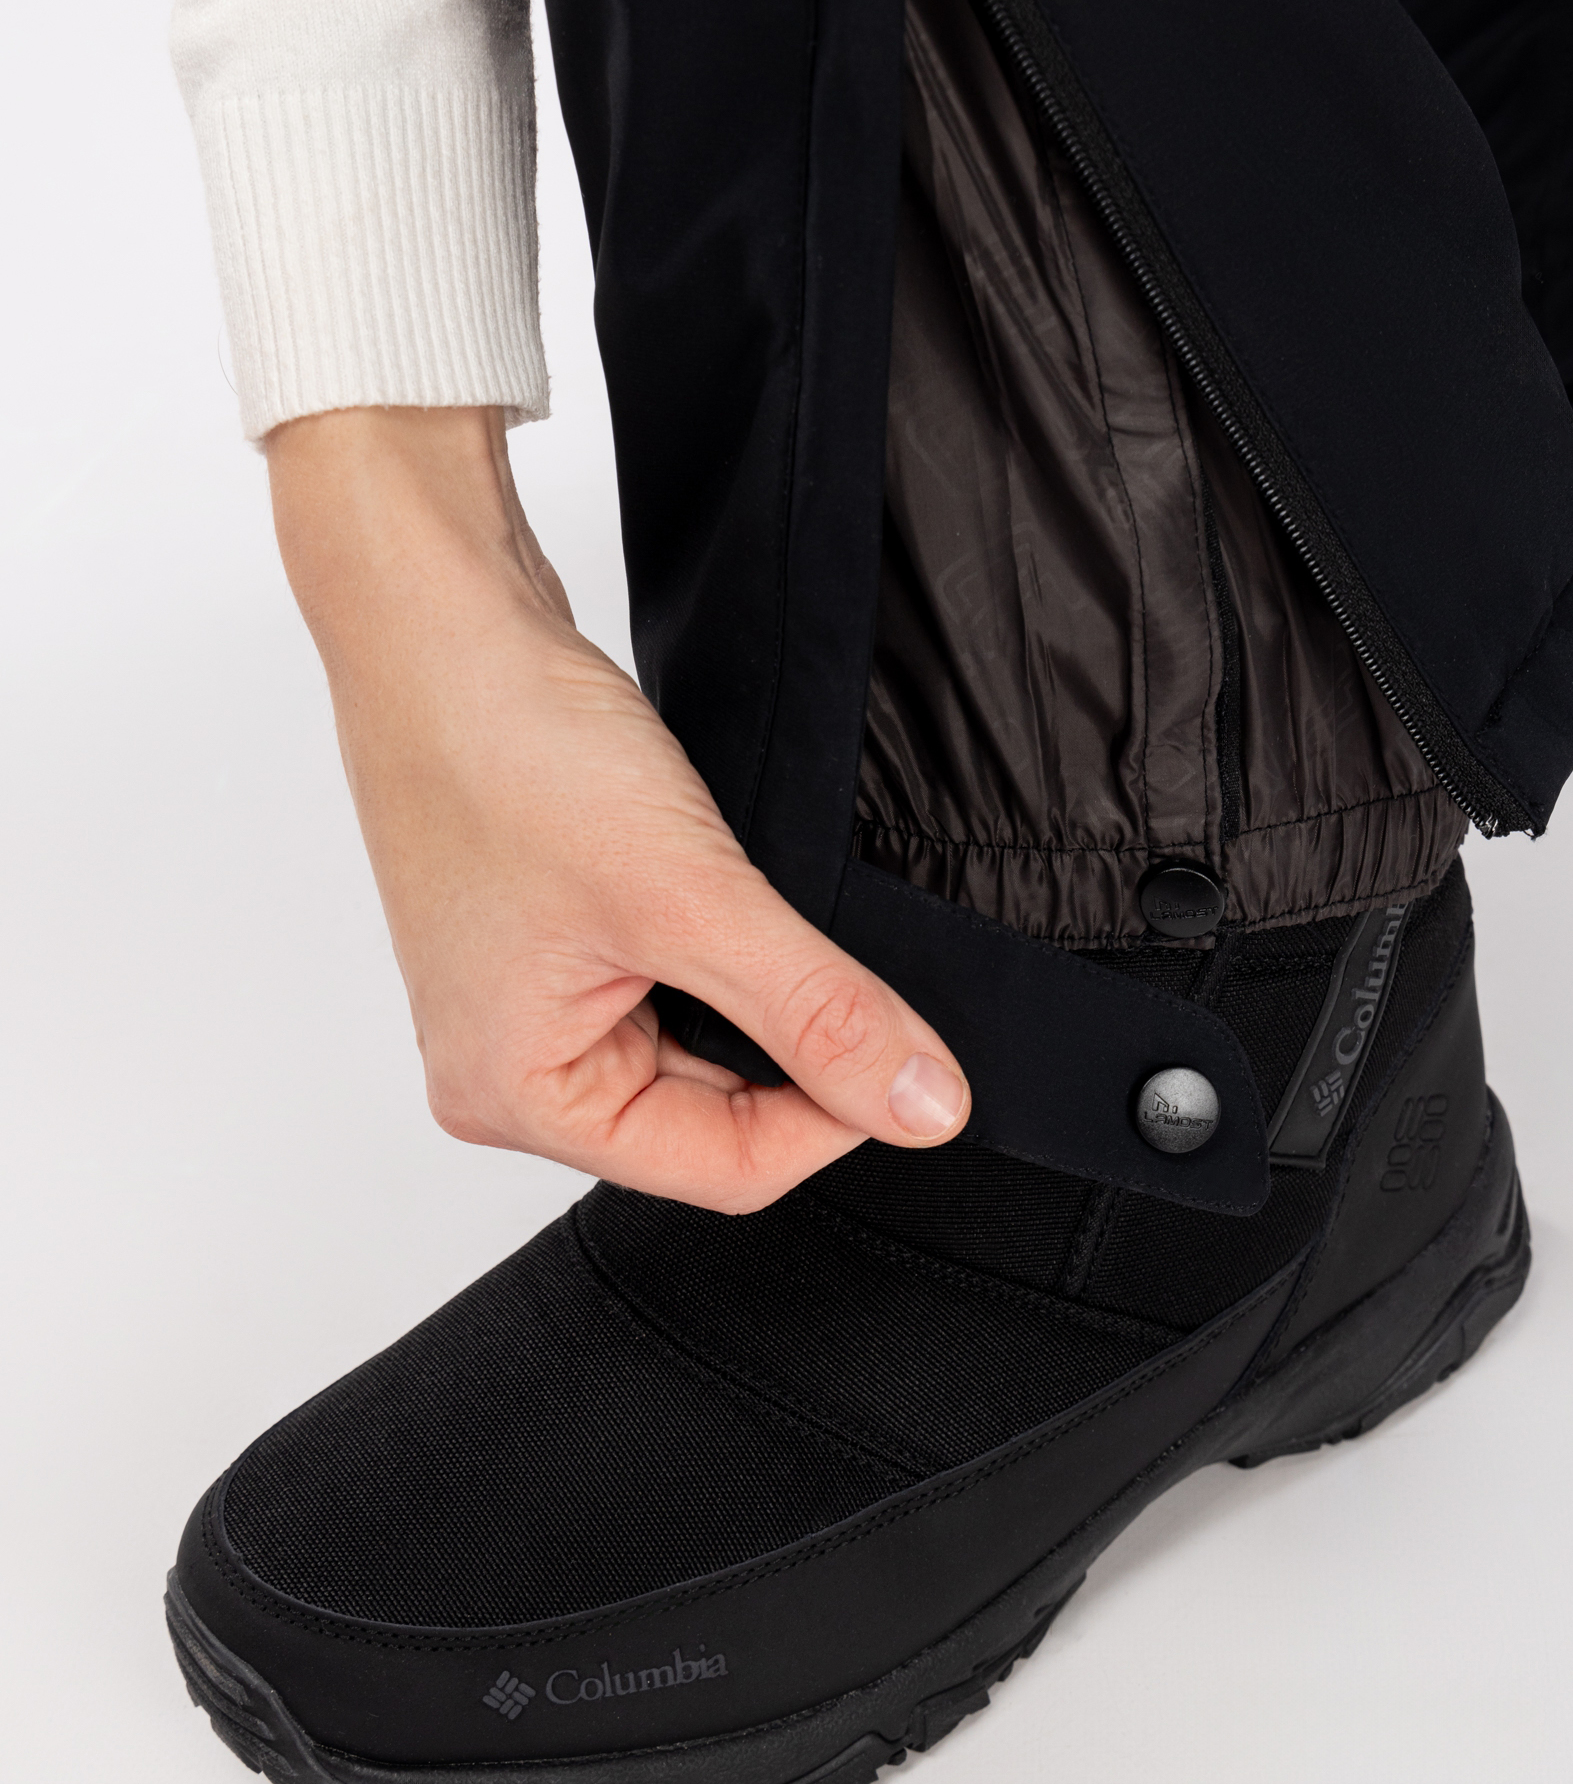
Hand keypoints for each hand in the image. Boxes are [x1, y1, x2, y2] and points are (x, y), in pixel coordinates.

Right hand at [267, 406, 969, 1210]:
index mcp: (516, 1096)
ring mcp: (528, 1003)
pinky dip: (724, 948)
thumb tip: (925, 1107)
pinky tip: (727, 887)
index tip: (907, 1050)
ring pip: (703, 1047)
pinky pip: (673, 983)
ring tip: (753, 901)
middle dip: (793, 1048)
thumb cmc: (507, 745)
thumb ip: (818, 1013)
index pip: (724, 1171)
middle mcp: (508, 1070)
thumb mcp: (693, 898)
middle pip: (715, 1119)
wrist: (436, 612)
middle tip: (835, 953)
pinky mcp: (554, 939)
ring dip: (759, 990)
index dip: (833, 1117)